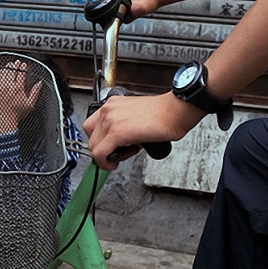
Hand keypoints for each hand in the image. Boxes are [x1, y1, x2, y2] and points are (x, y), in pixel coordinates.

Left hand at [0, 60, 42, 134]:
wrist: (5, 120)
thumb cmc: (17, 113)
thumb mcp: (30, 104)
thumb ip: (35, 92)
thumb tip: (40, 83)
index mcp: (18, 88)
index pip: (21, 73)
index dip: (23, 67)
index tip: (24, 65)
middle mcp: (8, 86)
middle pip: (11, 70)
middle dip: (15, 65)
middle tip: (17, 63)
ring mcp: (0, 88)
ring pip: (3, 73)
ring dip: (7, 68)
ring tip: (10, 65)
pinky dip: (0, 73)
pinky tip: (2, 72)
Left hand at [83, 92, 203, 169]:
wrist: (176, 111)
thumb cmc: (164, 115)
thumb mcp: (135, 116)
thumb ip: (122, 126)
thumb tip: (117, 143)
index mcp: (112, 105)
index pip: (92, 127)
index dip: (100, 141)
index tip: (110, 148)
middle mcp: (108, 110)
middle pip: (91, 138)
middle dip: (104, 150)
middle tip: (120, 152)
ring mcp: (110, 120)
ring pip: (93, 147)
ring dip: (107, 156)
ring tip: (125, 153)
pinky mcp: (116, 132)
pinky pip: (100, 154)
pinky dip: (105, 163)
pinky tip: (117, 162)